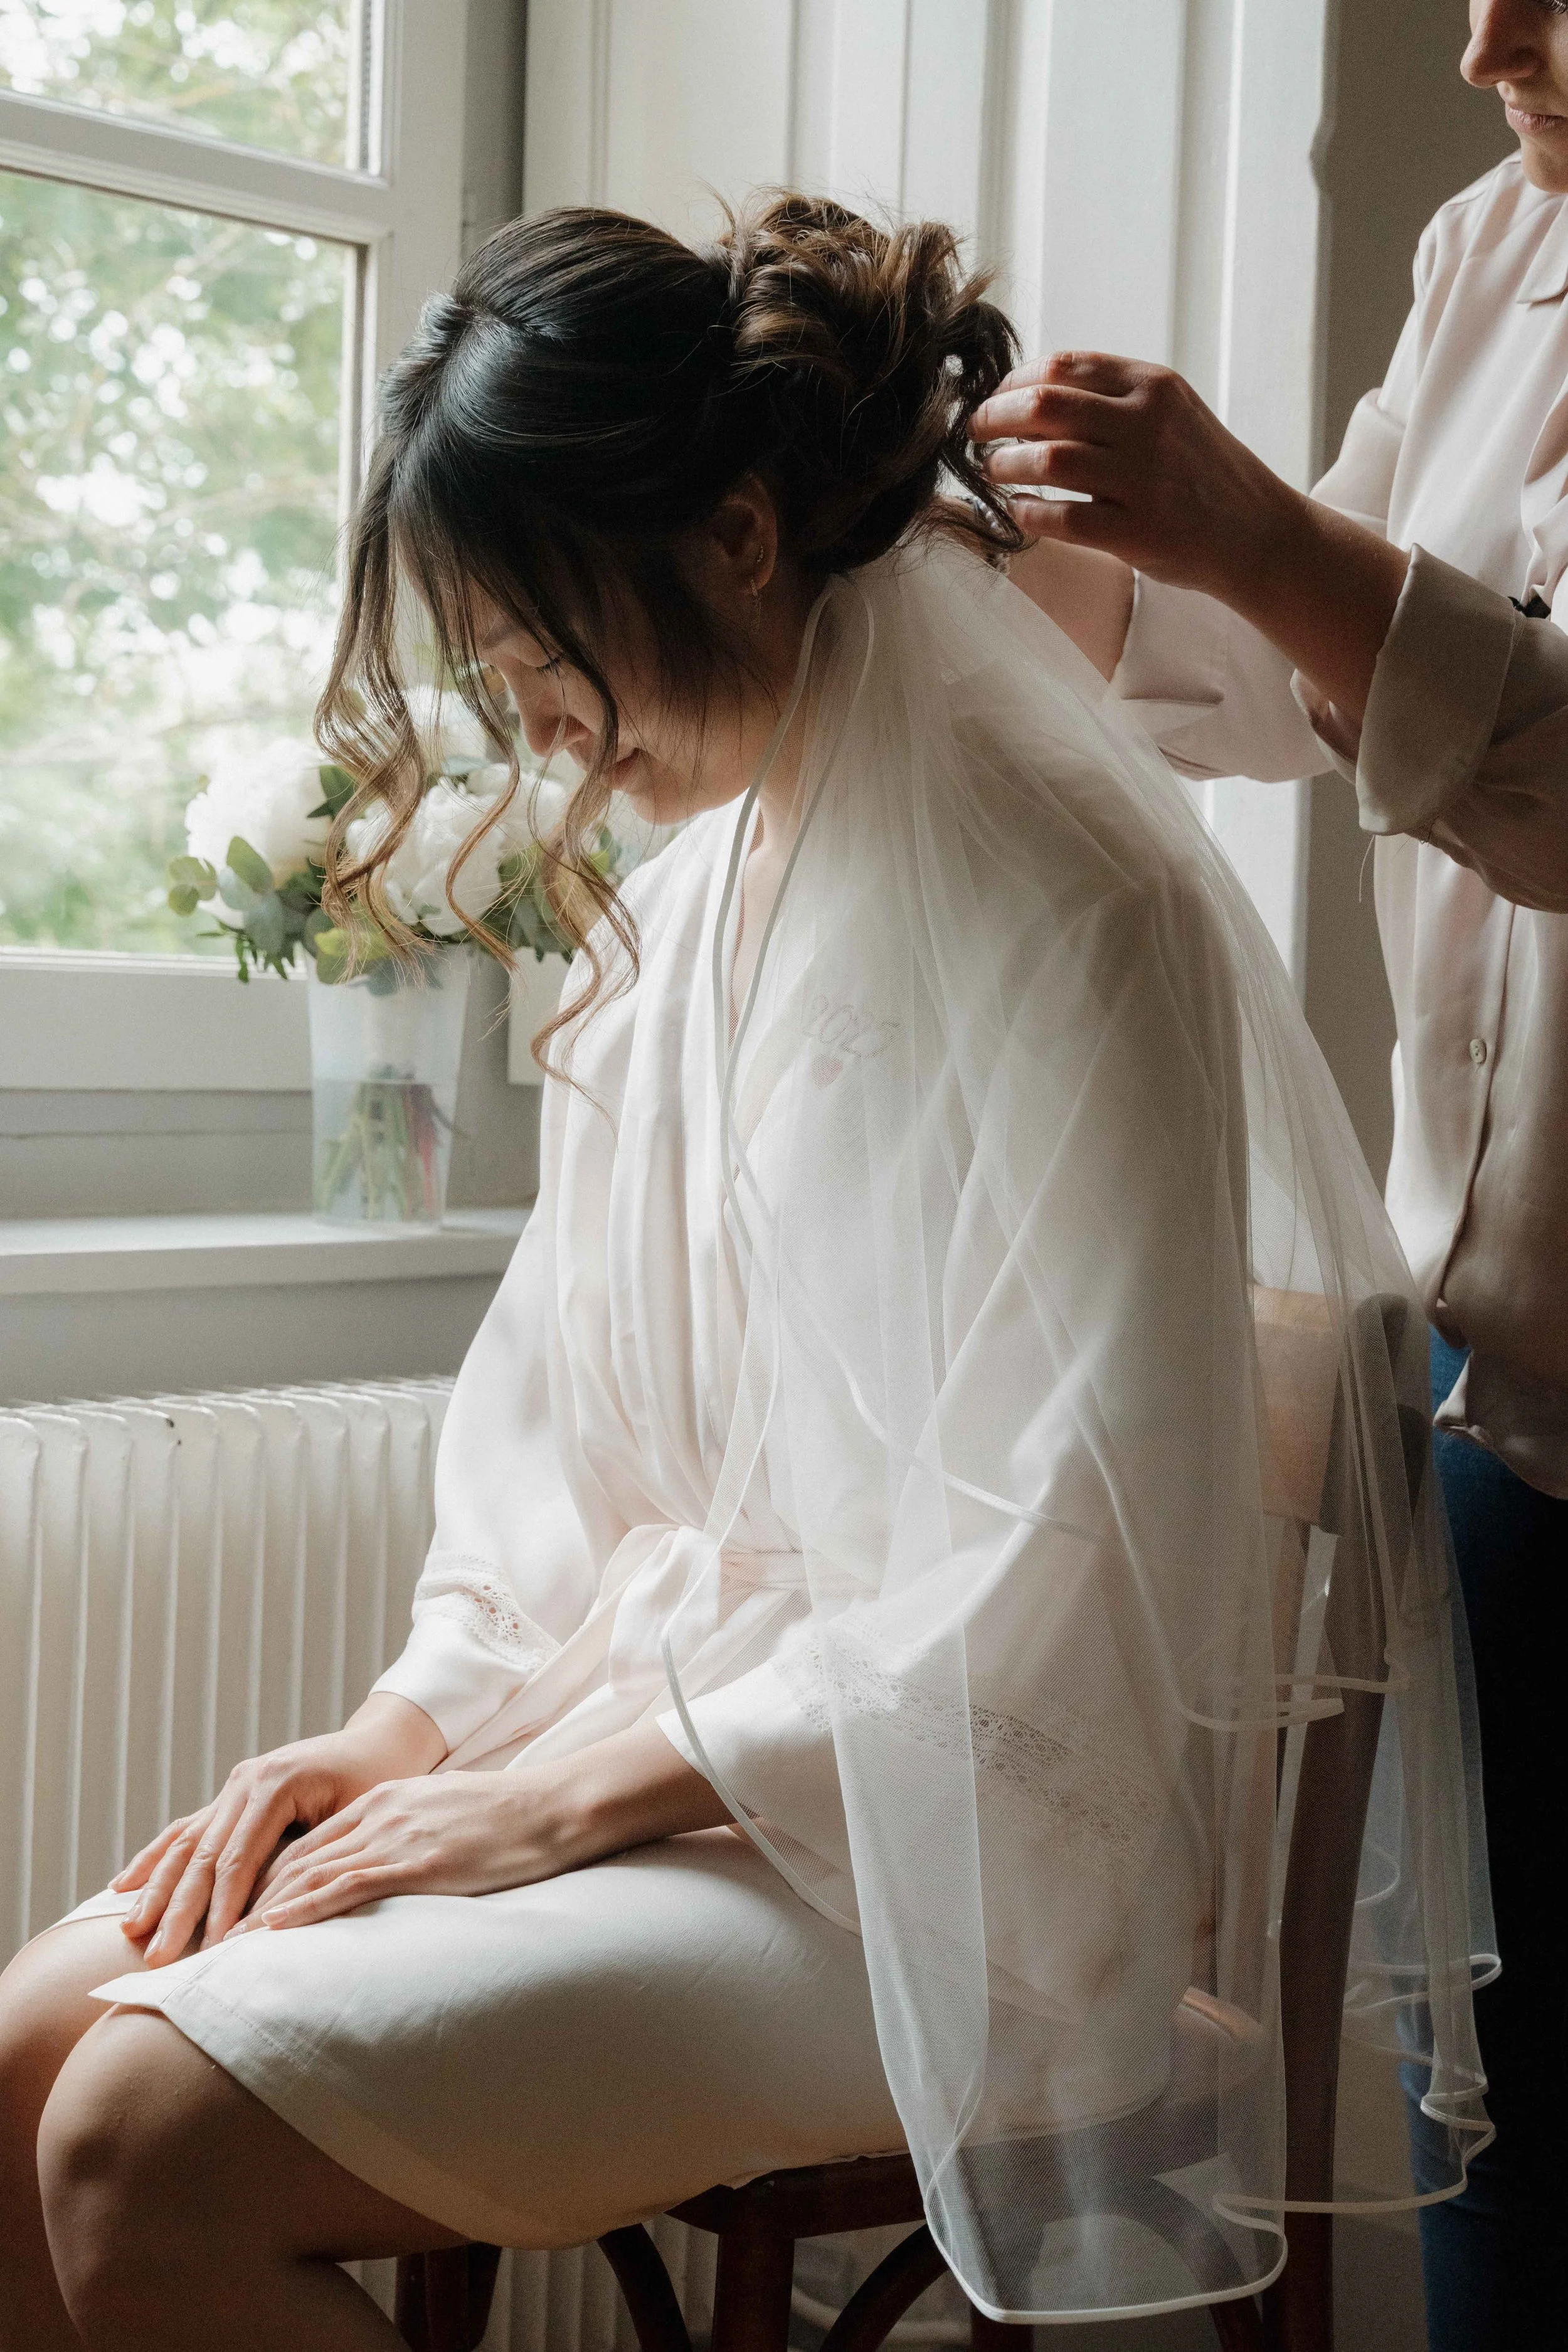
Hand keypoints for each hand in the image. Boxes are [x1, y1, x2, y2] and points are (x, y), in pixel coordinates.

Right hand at [111, 1694, 445, 1963]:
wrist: (380, 1743)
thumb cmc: (379, 1782)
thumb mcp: (357, 1817)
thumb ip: (317, 1856)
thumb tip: (287, 1912)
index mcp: (276, 1783)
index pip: (238, 1858)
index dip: (221, 1907)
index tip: (210, 1951)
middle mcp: (247, 1780)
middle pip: (203, 1854)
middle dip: (178, 1909)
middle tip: (156, 1957)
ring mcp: (235, 1786)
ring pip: (186, 1843)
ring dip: (157, 1889)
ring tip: (131, 1929)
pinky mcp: (231, 1796)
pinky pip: (186, 1829)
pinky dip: (155, 1857)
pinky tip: (124, 1884)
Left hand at [226, 1719, 731, 1936]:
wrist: (558, 1809)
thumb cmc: (512, 1825)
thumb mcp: (447, 1828)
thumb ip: (409, 1848)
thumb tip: (384, 1887)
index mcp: (383, 1805)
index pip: (301, 1845)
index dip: (253, 1880)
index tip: (215, 1913)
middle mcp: (377, 1815)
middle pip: (288, 1859)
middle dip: (235, 1898)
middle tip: (193, 1936)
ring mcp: (394, 1836)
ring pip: (305, 1874)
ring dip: (253, 1914)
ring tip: (209, 1949)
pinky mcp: (415, 1861)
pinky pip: (345, 1887)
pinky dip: (301, 1911)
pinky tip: (270, 1933)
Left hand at [971, 351, 1296, 601]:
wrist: (1258, 533)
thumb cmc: (1202, 473)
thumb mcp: (1171, 413)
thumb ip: (1114, 398)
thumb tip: (1031, 393)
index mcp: (1153, 386)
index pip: (1063, 366)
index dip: (1014, 383)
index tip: (996, 399)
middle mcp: (1148, 425)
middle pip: (1045, 405)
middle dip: (996, 417)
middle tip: (976, 432)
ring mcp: (1144, 479)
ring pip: (1047, 459)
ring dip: (1005, 465)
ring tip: (992, 471)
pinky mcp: (1138, 532)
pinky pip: (1062, 518)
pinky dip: (1028, 513)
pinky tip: (1019, 511)